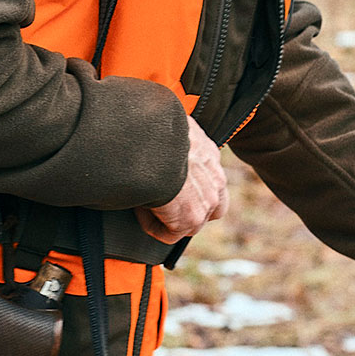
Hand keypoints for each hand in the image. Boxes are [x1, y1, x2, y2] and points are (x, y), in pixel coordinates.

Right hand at [136, 115, 228, 243]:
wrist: (154, 142)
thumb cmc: (155, 128)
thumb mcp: (168, 124)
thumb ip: (169, 133)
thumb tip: (154, 122)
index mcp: (210, 154)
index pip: (211, 179)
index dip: (191, 187)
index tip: (166, 183)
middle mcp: (216, 180)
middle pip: (210, 208)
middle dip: (187, 210)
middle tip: (159, 202)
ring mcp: (206, 202)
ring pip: (188, 223)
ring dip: (165, 216)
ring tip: (142, 200)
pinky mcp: (190, 220)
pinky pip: (169, 233)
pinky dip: (151, 225)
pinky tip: (138, 207)